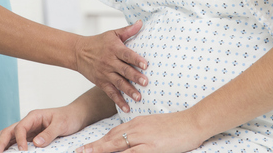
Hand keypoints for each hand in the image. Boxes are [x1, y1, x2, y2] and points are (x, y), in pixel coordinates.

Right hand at [0, 106, 82, 152]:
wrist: (75, 116)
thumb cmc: (69, 117)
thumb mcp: (61, 124)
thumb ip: (49, 133)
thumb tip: (36, 143)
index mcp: (34, 116)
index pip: (20, 128)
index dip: (19, 140)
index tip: (23, 151)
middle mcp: (28, 122)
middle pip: (9, 131)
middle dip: (0, 142)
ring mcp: (28, 130)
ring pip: (9, 137)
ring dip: (1, 146)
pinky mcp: (31, 137)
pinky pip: (16, 143)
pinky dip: (9, 148)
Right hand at [74, 20, 147, 111]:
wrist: (78, 52)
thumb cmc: (99, 42)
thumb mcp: (112, 34)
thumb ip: (128, 30)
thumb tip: (141, 23)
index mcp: (114, 49)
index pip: (127, 55)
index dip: (136, 59)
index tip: (146, 65)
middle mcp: (110, 62)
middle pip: (124, 70)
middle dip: (135, 77)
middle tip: (146, 82)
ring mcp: (105, 73)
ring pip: (119, 83)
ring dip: (129, 91)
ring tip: (139, 97)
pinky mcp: (101, 82)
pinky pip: (111, 93)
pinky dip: (119, 101)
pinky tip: (127, 108)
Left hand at [75, 112, 204, 152]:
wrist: (193, 122)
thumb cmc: (177, 126)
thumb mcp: (156, 126)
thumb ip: (143, 133)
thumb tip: (134, 143)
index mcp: (137, 123)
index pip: (113, 133)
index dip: (99, 141)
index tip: (87, 147)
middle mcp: (136, 128)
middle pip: (110, 139)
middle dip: (93, 147)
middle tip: (79, 151)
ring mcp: (143, 138)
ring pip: (116, 146)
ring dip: (100, 151)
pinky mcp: (151, 147)